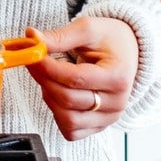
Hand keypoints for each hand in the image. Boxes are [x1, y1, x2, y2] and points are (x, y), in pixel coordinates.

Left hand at [32, 16, 137, 141]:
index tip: (33, 56)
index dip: (48, 69)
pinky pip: (71, 131)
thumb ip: (60, 37)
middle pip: (68, 100)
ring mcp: (109, 118)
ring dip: (49, 98)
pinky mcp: (99, 127)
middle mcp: (117, 102)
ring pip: (67, 119)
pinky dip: (57, 115)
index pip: (75, 79)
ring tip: (49, 79)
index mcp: (118, 76)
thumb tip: (33, 39)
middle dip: (44, 80)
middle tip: (34, 63)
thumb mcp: (88, 29)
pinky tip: (57, 95)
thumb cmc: (110, 40)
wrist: (127, 52)